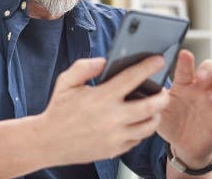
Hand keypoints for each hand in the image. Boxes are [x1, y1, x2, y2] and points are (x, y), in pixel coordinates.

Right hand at [37, 56, 169, 165]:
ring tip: (154, 108)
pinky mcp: (114, 150)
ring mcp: (115, 136)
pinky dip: (141, 129)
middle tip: (163, 90)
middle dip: (162, 96)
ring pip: (148, 126)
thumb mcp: (66, 82)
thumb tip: (104, 61)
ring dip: (155, 115)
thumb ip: (84, 67)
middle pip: (151, 107)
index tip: (158, 60)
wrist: (48, 142)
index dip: (148, 67)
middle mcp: (111, 118)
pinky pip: (137, 139)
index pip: (132, 78)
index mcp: (101, 97)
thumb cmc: (58, 110)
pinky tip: (137, 122)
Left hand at [157, 50, 211, 167]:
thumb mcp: (159, 109)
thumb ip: (154, 98)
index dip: (186, 61)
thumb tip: (143, 86)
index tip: (184, 54)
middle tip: (201, 76)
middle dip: (209, 68)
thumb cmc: (170, 120)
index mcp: (184, 84)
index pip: (186, 68)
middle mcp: (201, 89)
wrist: (182, 144)